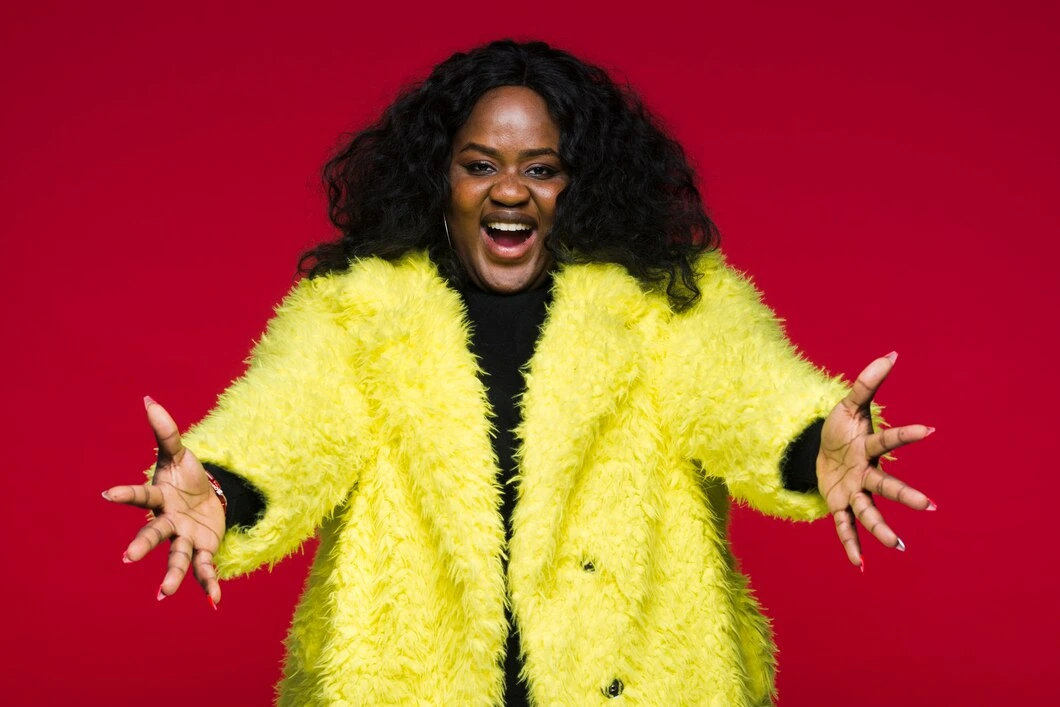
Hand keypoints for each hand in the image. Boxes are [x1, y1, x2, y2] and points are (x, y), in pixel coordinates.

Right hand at [103, 397, 225, 605]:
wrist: (206, 498)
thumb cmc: (186, 477)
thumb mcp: (180, 454)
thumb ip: (166, 432)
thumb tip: (148, 400)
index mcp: (160, 498)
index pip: (141, 496)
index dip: (126, 494)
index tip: (106, 494)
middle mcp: (168, 522)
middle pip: (154, 533)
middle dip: (142, 544)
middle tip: (127, 558)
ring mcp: (185, 538)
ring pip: (177, 557)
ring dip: (171, 574)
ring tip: (163, 593)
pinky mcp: (203, 549)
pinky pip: (205, 568)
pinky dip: (209, 584)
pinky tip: (214, 601)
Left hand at [817, 353, 934, 569]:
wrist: (818, 451)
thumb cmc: (840, 429)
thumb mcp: (847, 405)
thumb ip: (866, 383)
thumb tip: (892, 354)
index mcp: (868, 448)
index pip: (888, 441)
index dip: (906, 435)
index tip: (931, 430)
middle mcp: (865, 474)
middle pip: (885, 486)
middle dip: (905, 495)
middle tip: (929, 506)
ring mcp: (853, 492)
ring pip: (868, 512)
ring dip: (881, 529)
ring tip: (898, 545)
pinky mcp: (837, 505)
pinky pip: (844, 528)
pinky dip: (851, 545)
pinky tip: (859, 565)